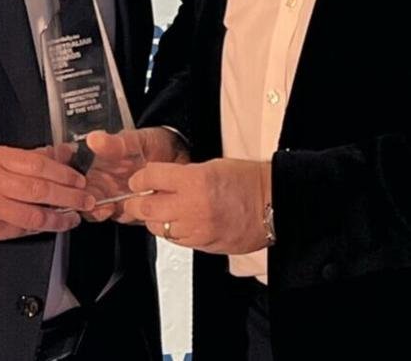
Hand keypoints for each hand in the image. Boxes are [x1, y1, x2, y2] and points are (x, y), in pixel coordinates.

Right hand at [0, 145, 94, 244]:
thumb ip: (27, 156)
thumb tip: (63, 153)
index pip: (37, 164)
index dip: (63, 172)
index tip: (79, 178)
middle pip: (39, 189)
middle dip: (68, 196)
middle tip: (87, 200)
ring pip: (33, 214)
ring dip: (58, 218)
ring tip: (74, 218)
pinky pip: (21, 229)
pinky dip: (39, 228)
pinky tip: (51, 225)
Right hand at [82, 127, 190, 222]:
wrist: (179, 154)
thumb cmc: (153, 144)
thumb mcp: (134, 140)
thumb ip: (114, 143)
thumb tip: (94, 139)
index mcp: (97, 168)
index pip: (76, 183)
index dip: (75, 188)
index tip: (82, 189)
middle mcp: (103, 186)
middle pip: (84, 202)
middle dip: (90, 207)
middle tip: (102, 204)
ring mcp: (116, 199)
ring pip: (102, 214)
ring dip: (107, 214)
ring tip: (116, 207)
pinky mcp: (132, 211)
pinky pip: (124, 219)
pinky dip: (127, 218)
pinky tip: (132, 210)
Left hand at [123, 158, 271, 254]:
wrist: (275, 204)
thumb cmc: (249, 181)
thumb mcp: (212, 166)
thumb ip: (182, 175)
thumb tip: (160, 183)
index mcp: (194, 181)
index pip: (150, 178)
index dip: (139, 179)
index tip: (138, 180)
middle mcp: (192, 207)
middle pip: (145, 208)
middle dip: (135, 203)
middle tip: (136, 199)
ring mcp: (197, 229)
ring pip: (157, 228)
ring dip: (154, 219)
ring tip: (163, 211)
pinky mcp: (202, 245)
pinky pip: (175, 240)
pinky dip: (172, 232)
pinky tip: (180, 222)